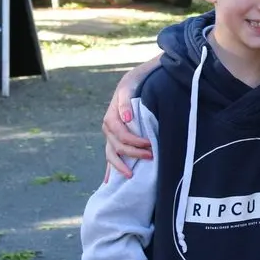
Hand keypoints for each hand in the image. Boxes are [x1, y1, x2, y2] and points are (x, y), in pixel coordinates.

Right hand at [102, 58, 158, 179]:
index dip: (134, 142)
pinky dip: (109, 167)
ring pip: (111, 153)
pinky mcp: (115, 137)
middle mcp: (109, 127)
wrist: (136, 78)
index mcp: (111, 116)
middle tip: (150, 156)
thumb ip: (126, 101)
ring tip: (130, 175)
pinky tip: (108, 180)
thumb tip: (126, 118)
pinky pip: (111, 154)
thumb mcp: (130, 86)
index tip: (149, 145)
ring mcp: (111, 134)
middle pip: (117, 146)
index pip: (120, 134)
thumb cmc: (135, 82)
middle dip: (133, 153)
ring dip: (120, 165)